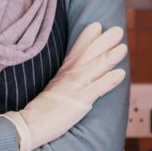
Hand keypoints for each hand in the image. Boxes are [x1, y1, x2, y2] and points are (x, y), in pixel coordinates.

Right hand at [1, 22, 127, 150]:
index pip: (77, 51)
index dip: (87, 37)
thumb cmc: (41, 111)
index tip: (97, 25)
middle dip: (104, 42)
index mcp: (63, 72)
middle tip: (118, 30)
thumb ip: (65, 78)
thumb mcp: (54, 88)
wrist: (28, 125)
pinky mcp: (79, 101)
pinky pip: (96, 88)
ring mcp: (75, 87)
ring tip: (123, 47)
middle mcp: (70, 76)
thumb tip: (74, 71)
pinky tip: (120, 73)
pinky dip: (108, 80)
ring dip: (110, 57)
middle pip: (89, 55)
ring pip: (95, 68)